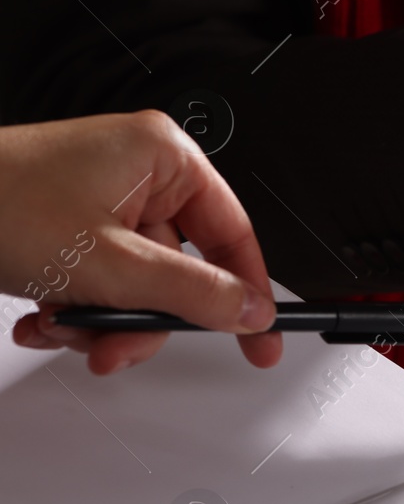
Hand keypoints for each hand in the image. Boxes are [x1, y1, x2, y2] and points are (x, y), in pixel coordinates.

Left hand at [0, 111, 279, 373]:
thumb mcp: (111, 264)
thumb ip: (192, 293)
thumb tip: (249, 311)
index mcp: (164, 157)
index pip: (234, 234)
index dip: (248, 294)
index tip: (259, 339)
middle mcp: (139, 171)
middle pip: (182, 268)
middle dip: (144, 318)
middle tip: (117, 345)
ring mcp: (102, 196)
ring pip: (139, 283)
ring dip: (102, 319)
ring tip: (62, 323)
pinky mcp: (71, 221)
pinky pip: (103, 278)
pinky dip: (76, 306)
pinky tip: (43, 314)